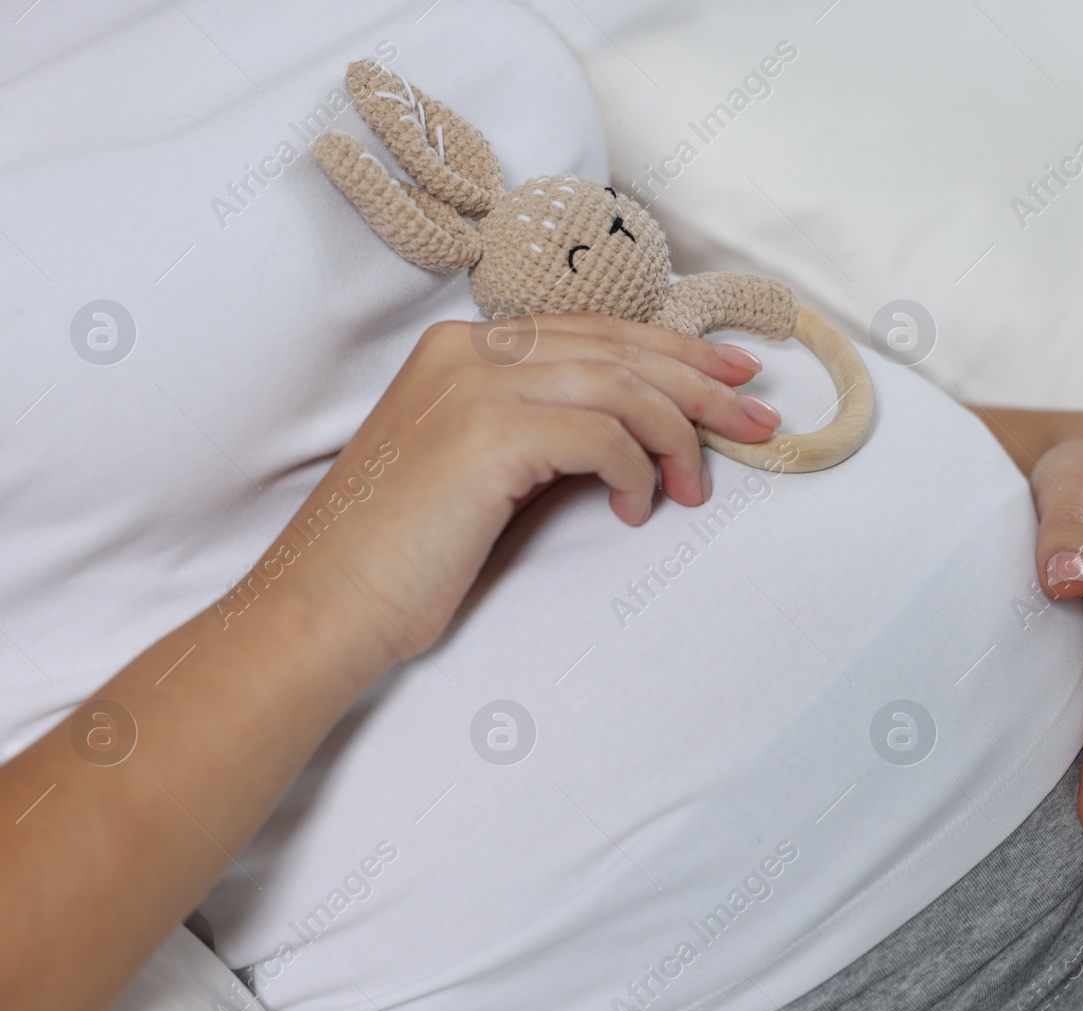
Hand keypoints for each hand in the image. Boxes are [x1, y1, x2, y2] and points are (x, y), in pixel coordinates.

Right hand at [283, 313, 781, 669]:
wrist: (323, 606)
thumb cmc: (398, 557)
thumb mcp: (476, 472)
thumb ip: (538, 433)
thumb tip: (630, 434)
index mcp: (461, 349)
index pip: (592, 332)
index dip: (671, 352)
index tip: (728, 378)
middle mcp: (468, 351)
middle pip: (617, 347)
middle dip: (700, 383)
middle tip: (758, 417)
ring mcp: (475, 386)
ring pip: (620, 384)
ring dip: (678, 434)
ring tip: (698, 485)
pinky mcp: (488, 434)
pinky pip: (602, 435)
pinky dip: (635, 470)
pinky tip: (638, 508)